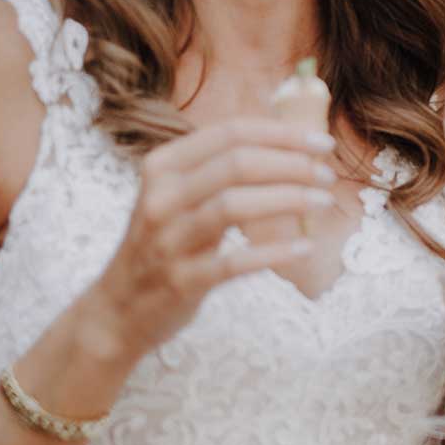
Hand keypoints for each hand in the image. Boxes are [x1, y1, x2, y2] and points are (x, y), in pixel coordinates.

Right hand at [80, 119, 337, 362]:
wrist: (116, 311)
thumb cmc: (164, 243)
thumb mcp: (179, 196)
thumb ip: (221, 167)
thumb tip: (292, 139)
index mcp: (163, 166)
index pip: (231, 133)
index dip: (282, 134)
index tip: (322, 142)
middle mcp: (160, 198)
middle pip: (236, 164)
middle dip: (291, 164)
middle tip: (327, 175)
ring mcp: (167, 240)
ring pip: (233, 206)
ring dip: (288, 199)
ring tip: (323, 202)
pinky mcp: (179, 280)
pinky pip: (234, 262)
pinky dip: (274, 251)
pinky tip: (305, 247)